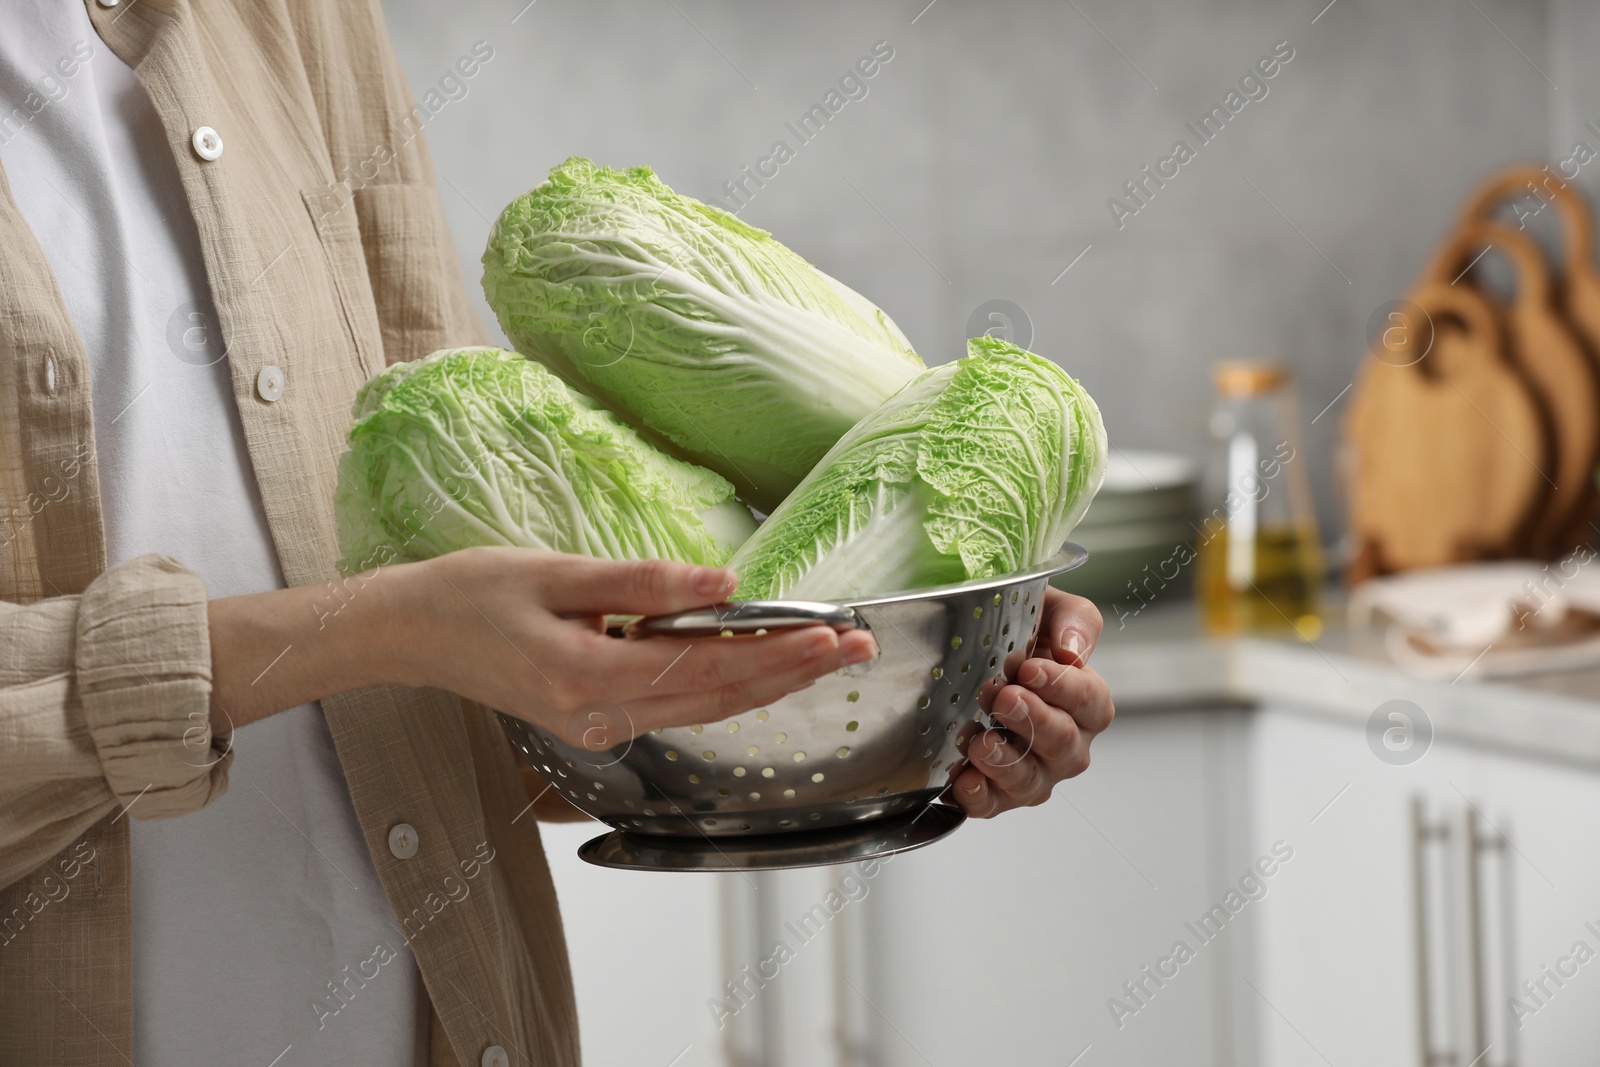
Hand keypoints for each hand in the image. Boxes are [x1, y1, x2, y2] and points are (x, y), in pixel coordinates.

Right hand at [388, 547, 876, 746]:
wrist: (408, 633)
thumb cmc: (469, 594)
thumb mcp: (555, 571)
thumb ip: (643, 581)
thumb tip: (726, 583)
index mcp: (587, 677)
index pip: (708, 668)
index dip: (778, 653)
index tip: (834, 634)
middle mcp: (598, 717)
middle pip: (720, 699)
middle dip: (794, 672)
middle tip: (859, 647)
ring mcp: (596, 728)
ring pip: (705, 710)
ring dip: (770, 682)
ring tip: (828, 655)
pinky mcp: (594, 722)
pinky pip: (678, 708)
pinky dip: (727, 686)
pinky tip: (763, 665)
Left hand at [947, 586, 1112, 816]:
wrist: (973, 655)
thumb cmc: (1023, 634)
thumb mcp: (1050, 610)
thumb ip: (1074, 620)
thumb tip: (1072, 650)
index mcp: (1086, 703)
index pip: (1089, 701)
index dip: (1062, 687)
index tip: (1031, 669)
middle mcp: (1067, 745)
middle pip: (1063, 744)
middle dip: (1034, 722)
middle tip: (1004, 699)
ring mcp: (1034, 772)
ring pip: (1031, 781)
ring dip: (1006, 762)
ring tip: (980, 742)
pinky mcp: (996, 793)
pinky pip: (992, 804)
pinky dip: (979, 796)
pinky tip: (963, 780)